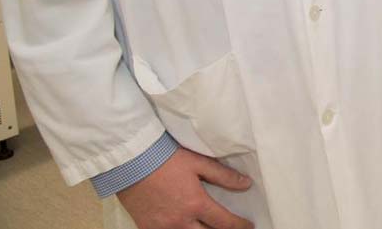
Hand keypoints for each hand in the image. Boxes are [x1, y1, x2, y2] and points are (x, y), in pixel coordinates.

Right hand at [116, 147, 253, 228]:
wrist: (133, 161)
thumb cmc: (167, 159)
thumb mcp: (199, 163)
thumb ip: (224, 176)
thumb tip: (246, 184)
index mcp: (196, 204)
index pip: (224, 222)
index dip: (239, 226)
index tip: (248, 226)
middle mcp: (180, 221)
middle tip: (229, 228)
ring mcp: (162, 227)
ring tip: (208, 228)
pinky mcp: (147, 228)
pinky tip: (184, 228)